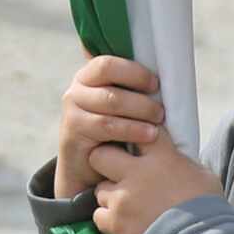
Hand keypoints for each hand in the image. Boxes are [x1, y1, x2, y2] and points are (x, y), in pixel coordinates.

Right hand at [55, 55, 164, 197]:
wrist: (88, 168)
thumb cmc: (113, 134)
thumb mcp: (122, 108)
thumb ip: (132, 89)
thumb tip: (160, 65)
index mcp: (89, 76)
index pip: (107, 64)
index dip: (134, 72)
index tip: (156, 84)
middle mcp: (76, 91)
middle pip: (113, 86)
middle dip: (142, 100)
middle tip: (162, 112)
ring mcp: (72, 111)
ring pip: (111, 104)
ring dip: (140, 113)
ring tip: (158, 125)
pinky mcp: (73, 133)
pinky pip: (106, 126)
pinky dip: (131, 130)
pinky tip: (149, 136)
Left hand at [90, 127, 223, 233]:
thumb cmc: (208, 211)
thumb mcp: (204, 178)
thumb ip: (184, 164)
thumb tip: (177, 159)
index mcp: (162, 157)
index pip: (140, 132)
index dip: (136, 136)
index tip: (139, 146)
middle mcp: (137, 173)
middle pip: (100, 155)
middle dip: (105, 163)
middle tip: (117, 174)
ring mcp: (123, 198)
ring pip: (100, 189)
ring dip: (110, 196)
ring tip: (127, 207)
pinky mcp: (115, 222)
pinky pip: (99, 216)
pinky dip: (108, 220)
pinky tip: (124, 223)